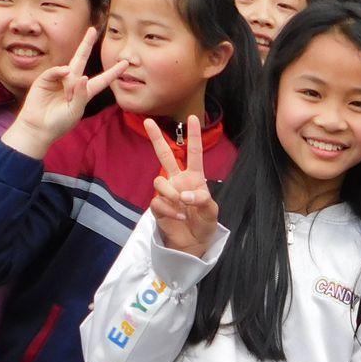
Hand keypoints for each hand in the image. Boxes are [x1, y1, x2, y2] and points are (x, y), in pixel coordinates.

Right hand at [3, 28, 124, 158]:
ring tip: (65, 98)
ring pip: (70, 69)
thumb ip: (81, 95)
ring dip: (70, 83)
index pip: (102, 80)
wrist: (38, 128)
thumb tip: (83, 76)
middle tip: (93, 30)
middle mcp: (72, 82)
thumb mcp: (75, 111)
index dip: (113, 72)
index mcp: (84, 92)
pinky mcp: (45, 79)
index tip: (126, 63)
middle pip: (81, 59)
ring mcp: (58, 80)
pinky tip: (62, 75)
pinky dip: (59, 72)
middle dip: (86, 44)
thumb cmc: (58, 123)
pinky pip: (55, 71)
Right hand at [145, 119, 219, 256]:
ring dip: (170, 192)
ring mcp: (166, 192)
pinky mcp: (157, 206)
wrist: (193, 243)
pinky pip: (157, 202)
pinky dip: (170, 210)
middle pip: (164, 155)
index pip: (194, 153)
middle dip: (156, 138)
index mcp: (195, 177)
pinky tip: (179, 216)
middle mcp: (178, 180)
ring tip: (181, 204)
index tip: (193, 118)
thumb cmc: (204, 223)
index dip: (194, 136)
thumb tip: (184, 194)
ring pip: (159, 181)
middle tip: (149, 122)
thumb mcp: (211, 211)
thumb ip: (202, 199)